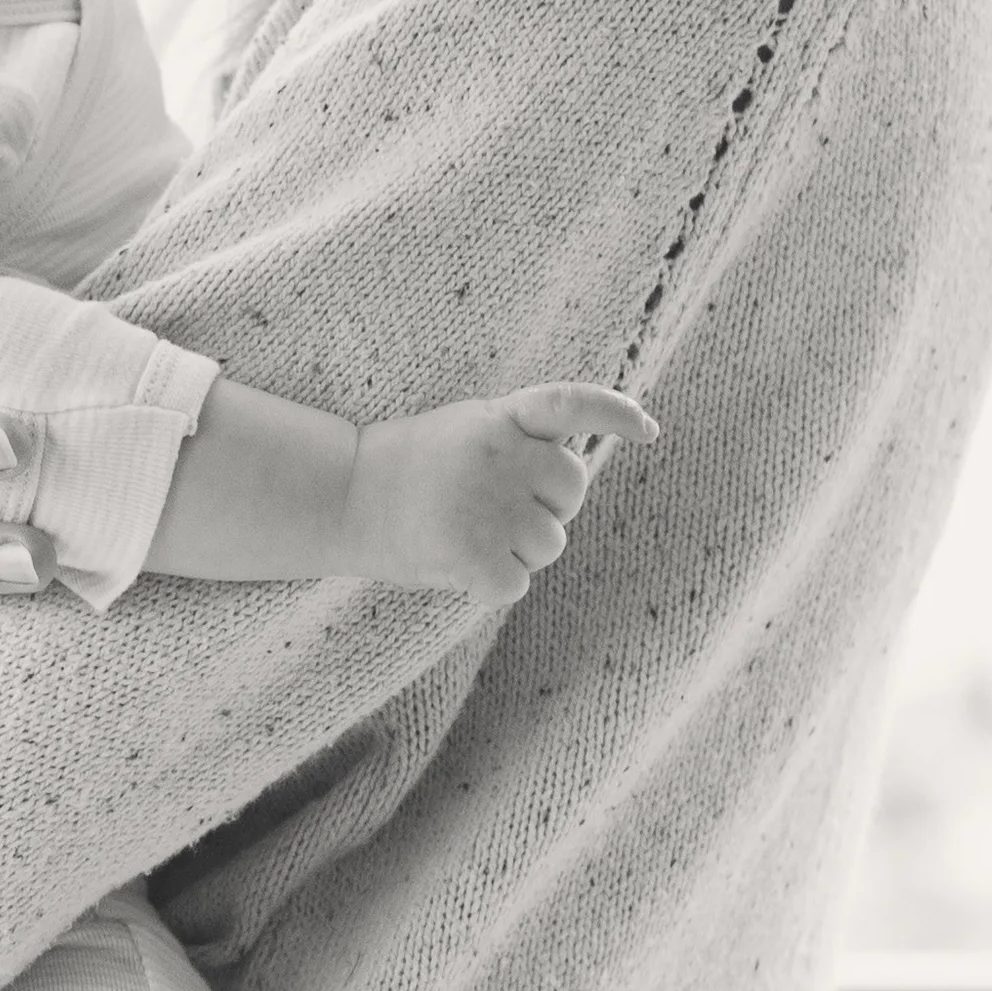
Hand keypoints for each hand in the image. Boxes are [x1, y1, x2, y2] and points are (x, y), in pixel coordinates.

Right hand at [343, 382, 658, 608]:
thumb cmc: (408, 469)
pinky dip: (490, 585)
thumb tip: (573, 477)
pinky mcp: (472, 555)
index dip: (614, 413)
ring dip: (518, 551)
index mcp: (498, 420)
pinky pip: (516, 584)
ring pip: (549, 545)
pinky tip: (455, 562)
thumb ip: (519, 441)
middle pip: (571, 491)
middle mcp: (497, 457)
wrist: (341, 496)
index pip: (569, 405)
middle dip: (548, 508)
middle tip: (496, 509)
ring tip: (466, 533)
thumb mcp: (466, 431)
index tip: (650, 430)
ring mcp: (485, 506)